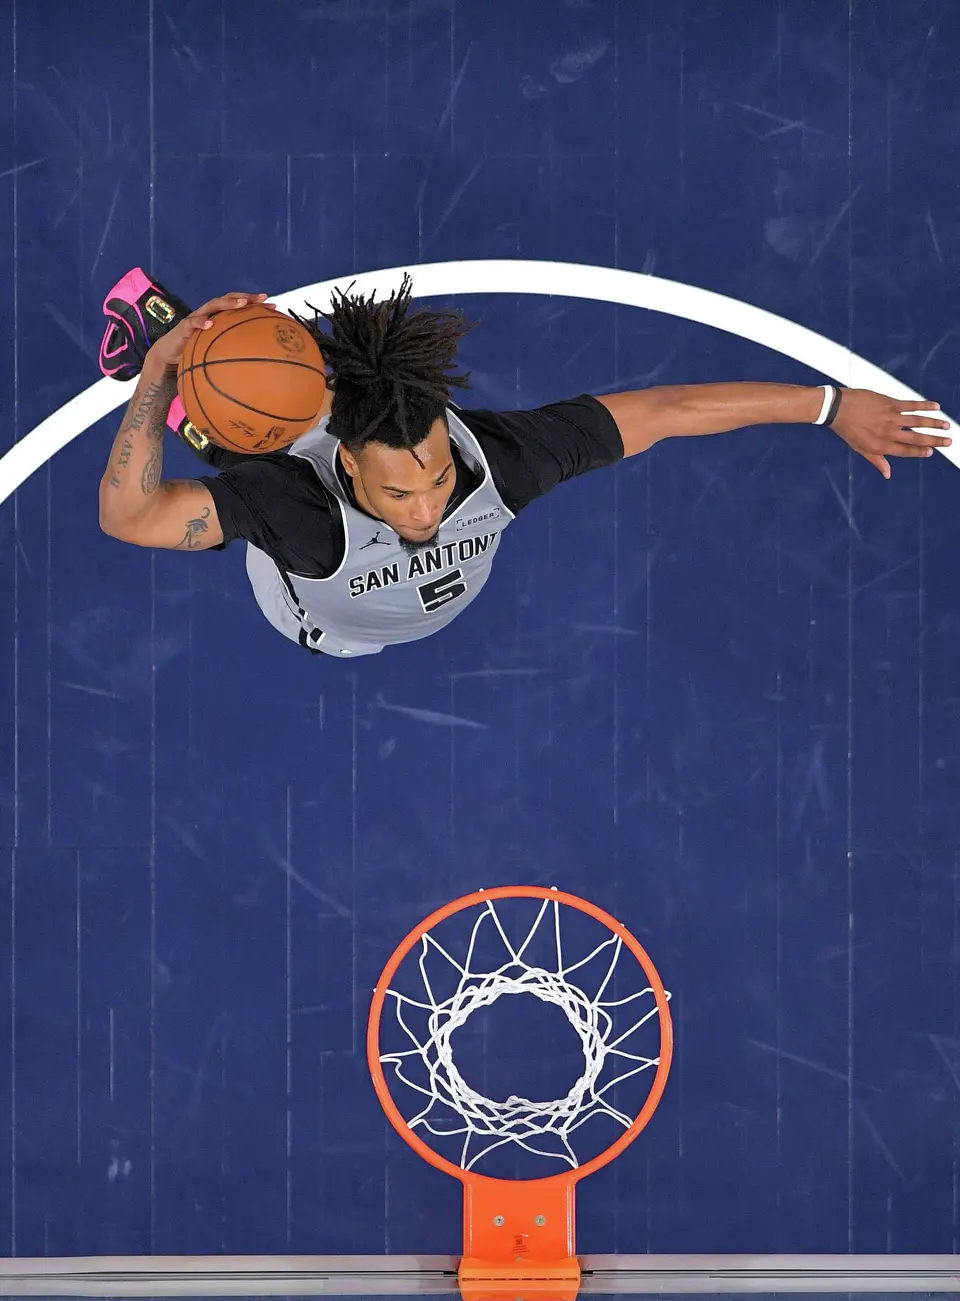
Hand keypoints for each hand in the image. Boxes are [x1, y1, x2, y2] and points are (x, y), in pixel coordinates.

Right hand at [146, 292, 275, 371]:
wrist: (169, 357)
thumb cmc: (195, 354)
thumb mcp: (217, 354)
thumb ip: (233, 355)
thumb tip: (257, 369)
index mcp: (219, 319)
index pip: (239, 307)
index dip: (255, 305)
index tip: (274, 306)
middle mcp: (209, 315)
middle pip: (229, 300)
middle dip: (246, 298)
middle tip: (262, 299)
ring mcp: (197, 318)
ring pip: (213, 305)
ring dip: (228, 303)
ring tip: (242, 304)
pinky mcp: (184, 327)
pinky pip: (193, 322)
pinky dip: (202, 322)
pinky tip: (210, 325)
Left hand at [830, 389, 952, 478]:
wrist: (838, 409)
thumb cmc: (848, 429)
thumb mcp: (860, 448)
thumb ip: (876, 460)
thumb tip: (887, 474)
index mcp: (880, 446)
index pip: (905, 451)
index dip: (919, 452)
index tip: (931, 452)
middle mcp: (888, 433)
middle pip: (916, 438)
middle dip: (934, 440)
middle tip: (948, 442)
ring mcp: (890, 418)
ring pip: (918, 422)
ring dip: (934, 424)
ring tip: (946, 426)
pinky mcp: (890, 404)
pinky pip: (911, 405)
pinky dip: (925, 406)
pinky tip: (936, 407)